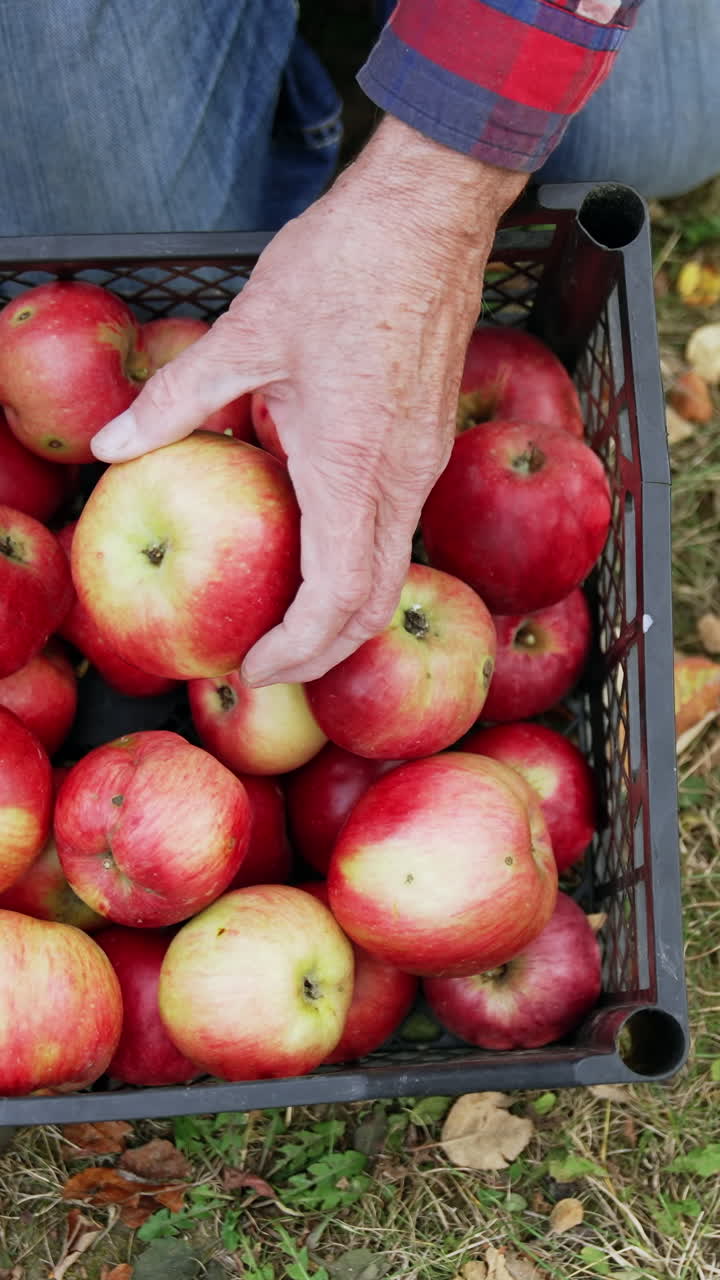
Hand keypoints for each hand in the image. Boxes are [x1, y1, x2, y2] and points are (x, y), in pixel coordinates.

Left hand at [91, 118, 525, 685]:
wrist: (429, 217)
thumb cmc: (346, 268)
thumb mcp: (247, 335)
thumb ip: (178, 399)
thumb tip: (109, 444)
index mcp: (352, 467)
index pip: (335, 597)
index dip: (297, 648)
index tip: (253, 666)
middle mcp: (400, 480)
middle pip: (375, 603)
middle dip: (325, 652)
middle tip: (268, 666)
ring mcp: (424, 464)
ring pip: (393, 570)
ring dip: (345, 612)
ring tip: (288, 623)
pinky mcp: (428, 445)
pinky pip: (399, 531)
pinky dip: (360, 566)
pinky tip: (317, 550)